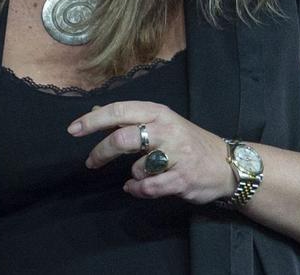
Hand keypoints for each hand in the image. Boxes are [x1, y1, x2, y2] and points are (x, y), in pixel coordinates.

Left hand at [68, 100, 231, 203]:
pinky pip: (149, 187)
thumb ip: (128, 118)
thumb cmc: (187, 141)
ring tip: (141, 174)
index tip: (73, 130)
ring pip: (136, 166)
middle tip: (91, 163)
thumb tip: (95, 112)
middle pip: (123, 139)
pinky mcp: (183, 178)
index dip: (93, 121)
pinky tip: (139, 187)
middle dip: (101, 153)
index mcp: (157, 112)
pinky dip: (138, 189)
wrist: (227, 164)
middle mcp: (166, 129)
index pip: (119, 111)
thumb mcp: (160, 121)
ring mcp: (177, 154)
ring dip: (132, 174)